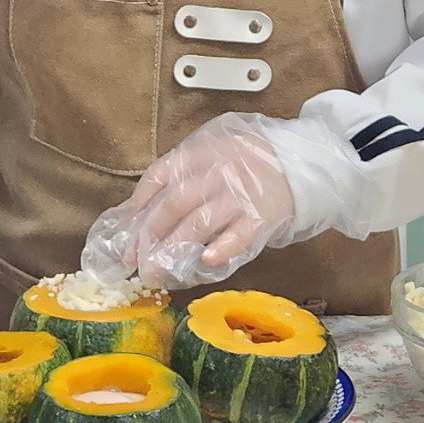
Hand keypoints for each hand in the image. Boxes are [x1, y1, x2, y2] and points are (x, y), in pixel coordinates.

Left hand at [82, 113, 295, 289]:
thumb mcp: (213, 152)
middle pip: (174, 203)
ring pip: (199, 223)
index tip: (125, 232)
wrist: (298, 162)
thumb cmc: (249, 161)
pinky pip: (237, 236)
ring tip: (157, 270)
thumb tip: (135, 211)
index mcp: (202, 153)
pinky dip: (220, 248)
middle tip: (135, 261)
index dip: (138, 204)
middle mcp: (217, 172)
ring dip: (173, 249)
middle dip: (149, 234)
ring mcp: (239, 195)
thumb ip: (180, 175)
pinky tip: (204, 260)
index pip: (161, 175)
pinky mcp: (260, 217)